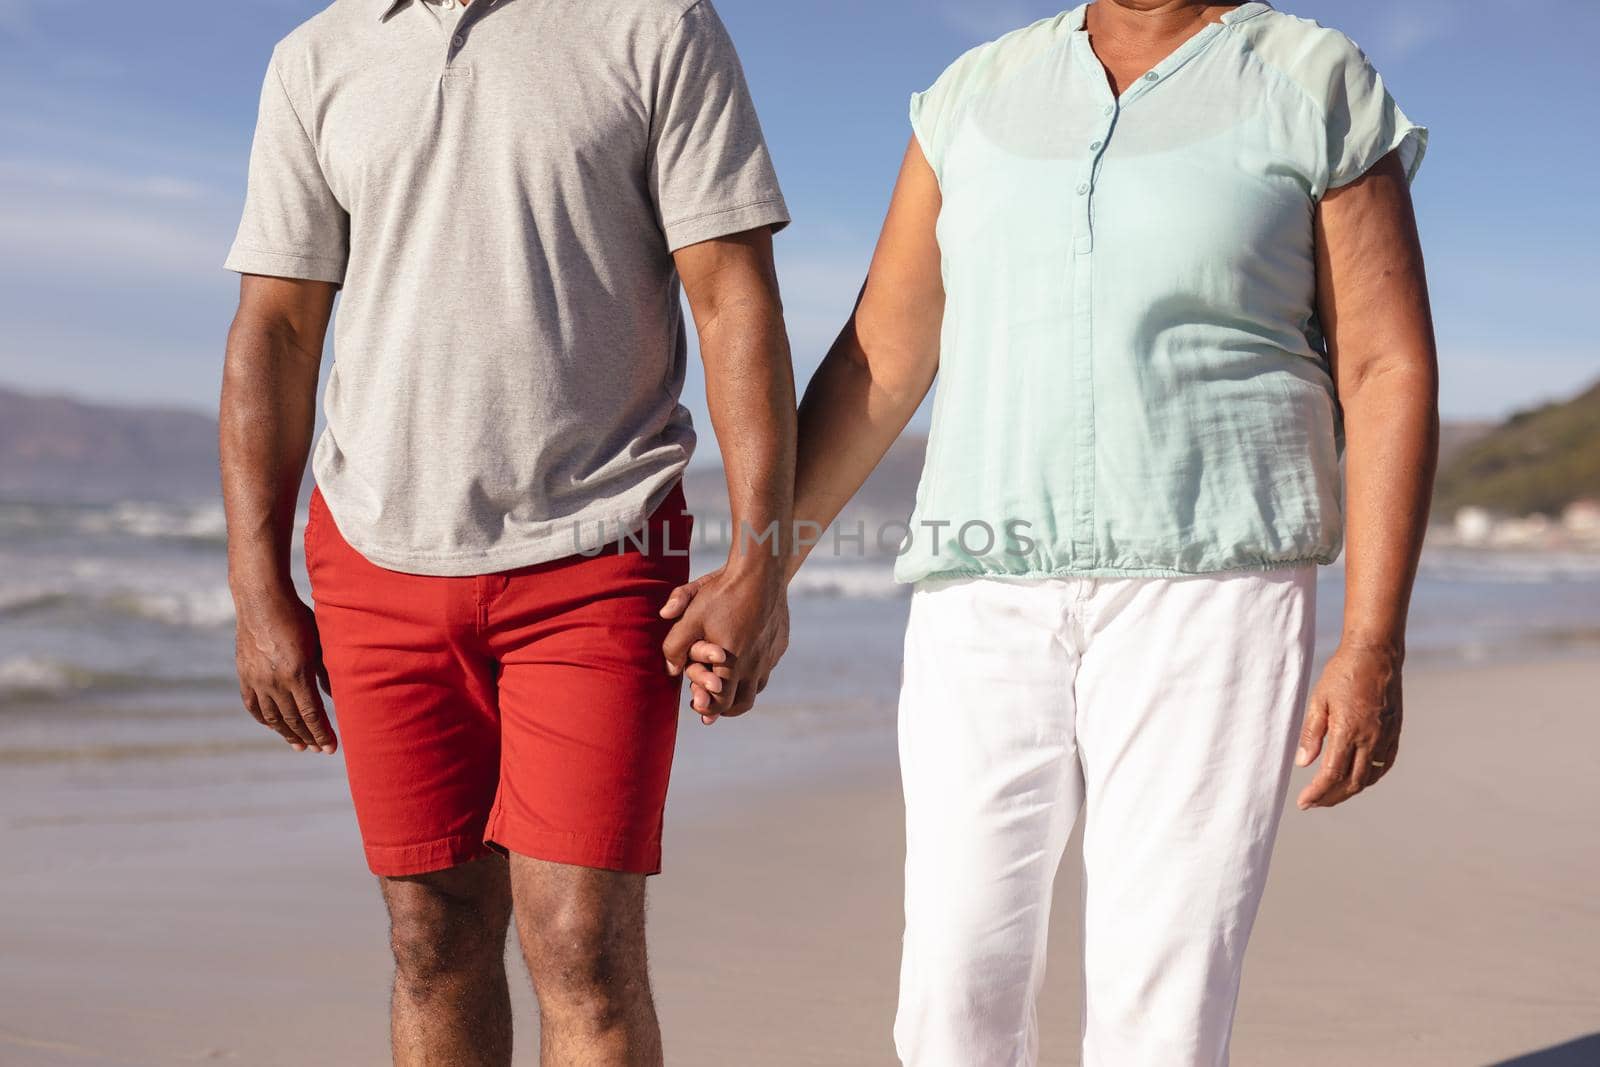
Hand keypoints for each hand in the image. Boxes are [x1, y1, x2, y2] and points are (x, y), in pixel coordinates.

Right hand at [233, 586, 336, 753]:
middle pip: (293, 720)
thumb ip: (327, 671)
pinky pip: (253, 705)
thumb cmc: (298, 616)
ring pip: (273, 716)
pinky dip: (265, 719)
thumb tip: (335, 697)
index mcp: (296, 673)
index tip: (331, 749)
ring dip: (287, 733)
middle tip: (318, 750)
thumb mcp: (320, 642)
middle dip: (308, 737)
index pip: (311, 714)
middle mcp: (274, 681)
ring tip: (299, 745)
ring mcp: (256, 679)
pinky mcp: (244, 674)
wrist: (262, 599)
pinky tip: (274, 726)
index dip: (322, 733)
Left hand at [660, 566, 788, 723]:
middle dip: (725, 708)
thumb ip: (674, 645)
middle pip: (742, 704)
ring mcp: (770, 656)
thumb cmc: (722, 593)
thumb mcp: (690, 616)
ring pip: (758, 686)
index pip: (720, 704)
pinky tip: (746, 660)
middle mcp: (755, 666)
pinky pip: (768, 666)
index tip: (698, 705)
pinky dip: (756, 670)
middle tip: (713, 705)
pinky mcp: (780, 644)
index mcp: (732, 665)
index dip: (707, 709)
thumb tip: (670, 669)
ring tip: (729, 686)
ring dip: (742, 690)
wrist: (761, 571)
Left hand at [1295, 641, 1402, 808]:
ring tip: (1331, 794)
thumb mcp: (1319, 700)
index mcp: (1349, 731)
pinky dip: (1370, 778)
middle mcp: (1371, 738)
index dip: (1317, 793)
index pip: (1332, 774)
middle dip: (1331, 797)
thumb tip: (1303, 763)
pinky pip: (1384, 765)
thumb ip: (1312, 734)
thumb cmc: (1342, 673)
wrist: (1376, 654)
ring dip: (1350, 790)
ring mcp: (1386, 737)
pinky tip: (1358, 780)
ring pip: (1369, 777)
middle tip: (1313, 803)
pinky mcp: (1395, 732)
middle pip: (1352, 783)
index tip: (1303, 803)